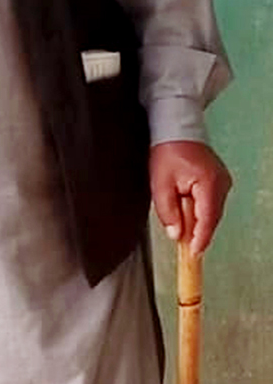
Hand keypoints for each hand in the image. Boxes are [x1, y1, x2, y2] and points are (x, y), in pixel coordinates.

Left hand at [150, 140, 231, 255]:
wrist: (175, 129)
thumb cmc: (167, 151)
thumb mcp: (160, 183)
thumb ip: (167, 211)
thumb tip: (176, 234)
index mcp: (209, 184)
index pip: (207, 219)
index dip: (200, 239)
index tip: (192, 253)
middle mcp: (222, 184)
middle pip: (211, 217)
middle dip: (196, 230)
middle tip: (181, 243)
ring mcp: (223, 182)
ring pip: (210, 211)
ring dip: (196, 219)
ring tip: (179, 221)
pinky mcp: (219, 181)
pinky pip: (210, 202)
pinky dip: (198, 210)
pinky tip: (185, 210)